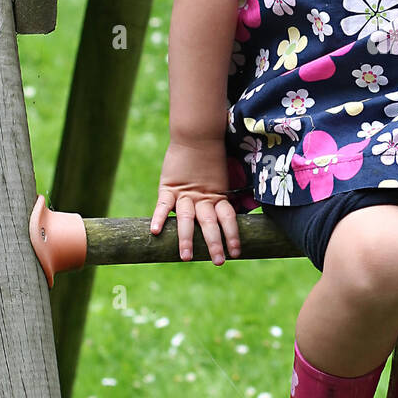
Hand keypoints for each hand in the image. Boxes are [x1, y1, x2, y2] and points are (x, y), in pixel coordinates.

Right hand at [151, 139, 241, 264]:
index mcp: (217, 196)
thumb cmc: (210, 157)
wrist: (197, 135)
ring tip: (186, 257)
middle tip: (219, 262)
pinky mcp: (168, 187)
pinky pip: (162, 205)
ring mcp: (185, 193)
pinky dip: (158, 217)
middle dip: (214, 243)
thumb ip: (225, 195)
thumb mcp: (222, 178)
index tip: (237, 253)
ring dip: (186, 238)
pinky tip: (154, 232)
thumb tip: (243, 208)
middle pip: (209, 222)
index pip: (228, 218)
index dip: (232, 235)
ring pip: (186, 218)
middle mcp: (202, 198)